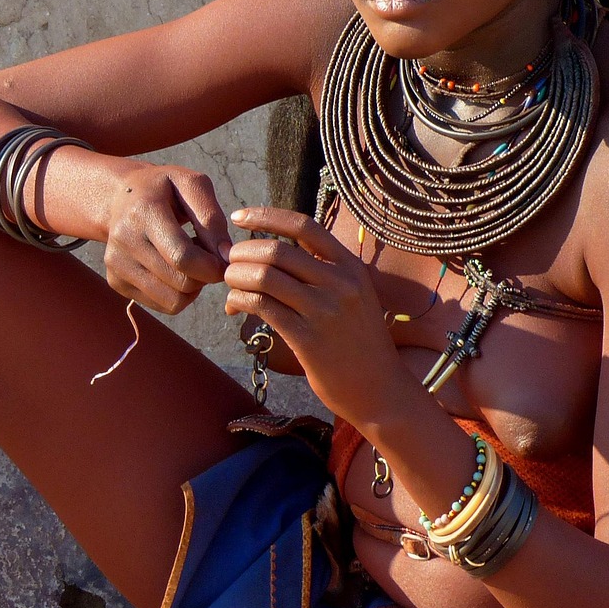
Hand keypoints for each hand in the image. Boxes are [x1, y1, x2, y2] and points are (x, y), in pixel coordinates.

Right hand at [100, 163, 232, 313]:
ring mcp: (116, 264)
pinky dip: (176, 294)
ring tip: (191, 264)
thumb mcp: (191, 185)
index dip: (211, 267)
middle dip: (204, 277)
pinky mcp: (115, 282)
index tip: (224, 262)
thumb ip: (212, 218)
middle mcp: (123, 240)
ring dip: (192, 289)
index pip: (182, 256)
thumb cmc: (163, 189)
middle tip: (207, 259)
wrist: (120, 197)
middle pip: (180, 282)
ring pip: (172, 301)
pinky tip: (174, 270)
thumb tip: (225, 257)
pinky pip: (161, 305)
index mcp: (143, 212)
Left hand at [222, 205, 402, 424]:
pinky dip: (239, 300)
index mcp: (351, 267)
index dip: (265, 216)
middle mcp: (340, 284)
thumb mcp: (353, 297)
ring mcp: (325, 311)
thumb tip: (270, 250)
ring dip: (235, 276)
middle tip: (228, 263)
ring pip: (264, 276)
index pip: (303, 226)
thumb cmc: (359, 344)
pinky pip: (261, 306)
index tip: (239, 217)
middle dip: (241, 253)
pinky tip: (235, 307)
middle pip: (276, 250)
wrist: (381, 391)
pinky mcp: (307, 340)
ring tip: (229, 286)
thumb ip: (322, 272)